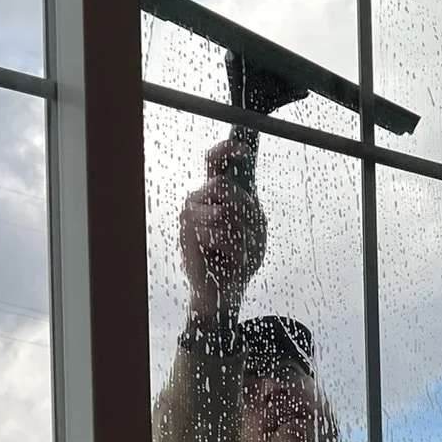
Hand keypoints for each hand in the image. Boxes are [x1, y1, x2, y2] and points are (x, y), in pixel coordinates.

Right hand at [180, 137, 266, 319]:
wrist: (226, 291)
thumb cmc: (239, 257)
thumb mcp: (255, 227)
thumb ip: (248, 205)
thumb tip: (235, 191)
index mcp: (216, 194)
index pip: (214, 160)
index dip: (226, 150)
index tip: (243, 150)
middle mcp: (199, 200)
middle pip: (223, 186)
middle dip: (244, 210)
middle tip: (249, 232)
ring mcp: (190, 218)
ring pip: (224, 212)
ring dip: (242, 235)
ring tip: (239, 250)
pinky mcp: (187, 238)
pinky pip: (220, 235)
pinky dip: (235, 250)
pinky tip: (230, 260)